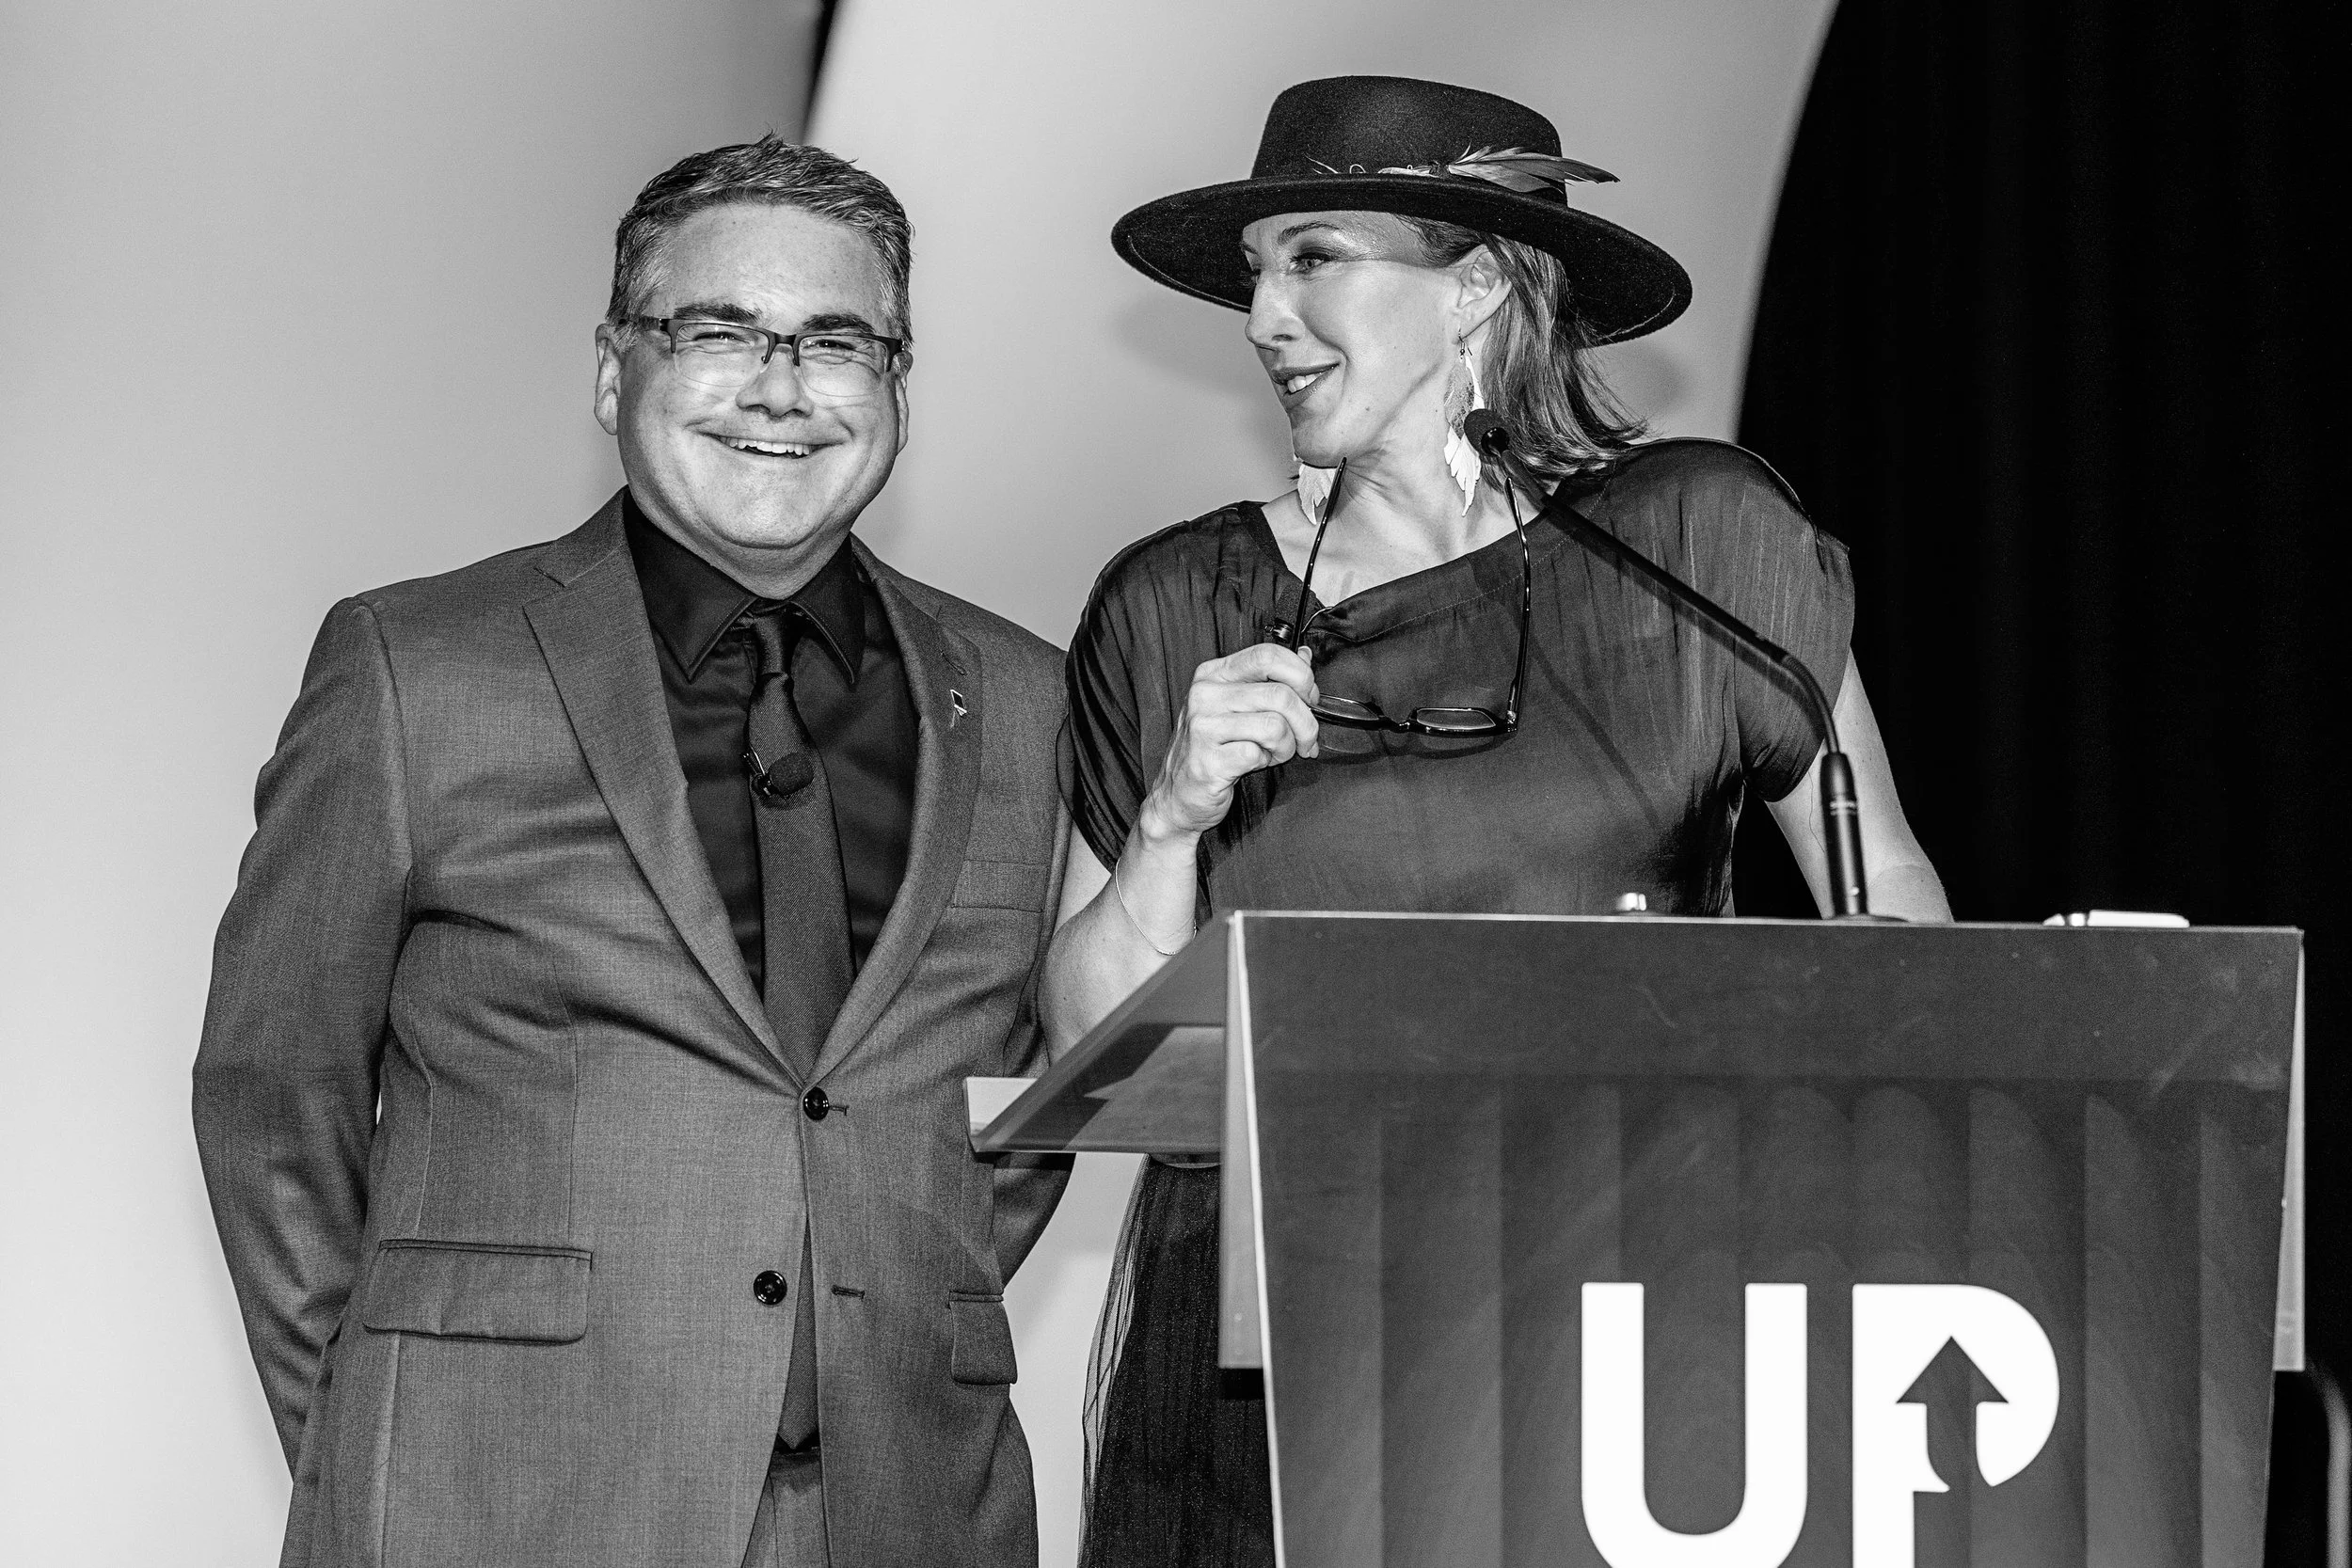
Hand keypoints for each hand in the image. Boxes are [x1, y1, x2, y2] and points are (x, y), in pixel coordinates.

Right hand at [1138, 643, 1319, 843]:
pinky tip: (1255, 763)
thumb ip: (1270, 680)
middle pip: (1280, 694)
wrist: (1179, 795)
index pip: (1267, 655)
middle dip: (1306, 722)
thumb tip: (1304, 656)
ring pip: (1275, 725)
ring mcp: (1203, 727)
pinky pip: (1258, 754)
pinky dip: (1266, 761)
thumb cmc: (1213, 749)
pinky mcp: (1208, 760)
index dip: (1301, 676)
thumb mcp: (1239, 706)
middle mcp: (1204, 694)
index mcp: (1213, 674)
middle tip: (1304, 739)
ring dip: (1288, 745)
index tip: (1309, 698)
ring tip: (1275, 752)